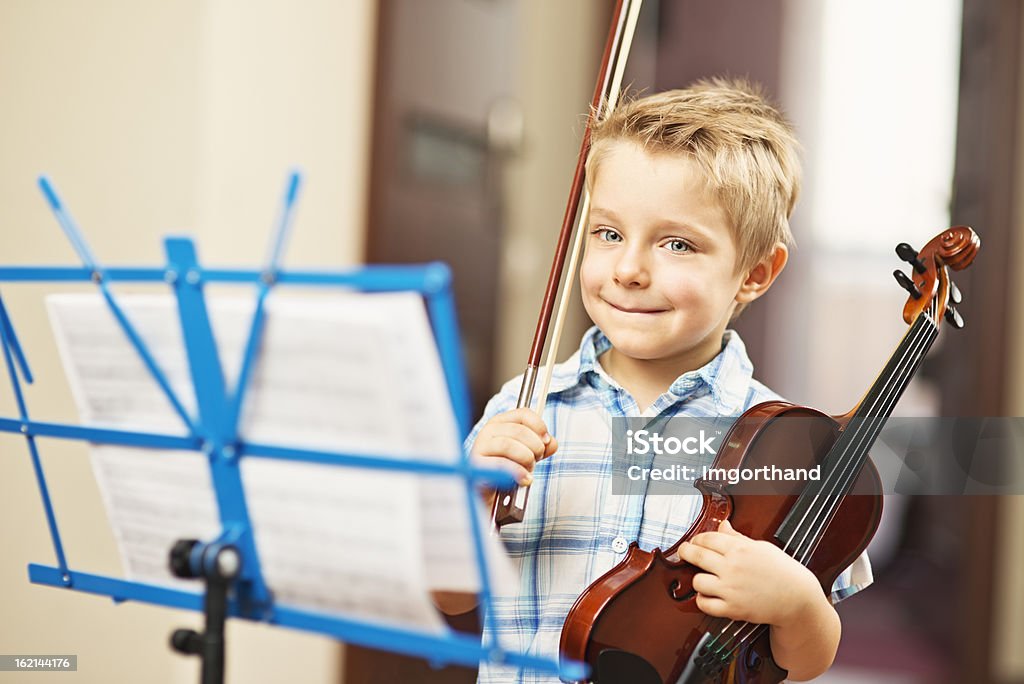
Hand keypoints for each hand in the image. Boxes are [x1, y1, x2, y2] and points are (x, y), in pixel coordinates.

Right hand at [471, 408, 557, 486]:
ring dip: (526, 459)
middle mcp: (489, 431)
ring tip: (529, 470)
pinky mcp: (477, 465)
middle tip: (537, 459)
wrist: (489, 493)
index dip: (539, 426)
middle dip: (535, 446)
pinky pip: (500, 464)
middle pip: (519, 430)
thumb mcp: (527, 455)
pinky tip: (525, 479)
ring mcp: (480, 447)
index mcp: (501, 423)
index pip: (523, 413)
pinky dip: (517, 472)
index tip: (546, 440)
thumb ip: (541, 447)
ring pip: (509, 444)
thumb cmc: (506, 471)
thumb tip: (552, 443)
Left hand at [677, 519, 823, 627]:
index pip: (707, 538)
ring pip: (697, 580)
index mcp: (740, 549)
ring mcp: (731, 589)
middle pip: (697, 555)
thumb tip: (723, 525)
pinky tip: (708, 595)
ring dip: (697, 578)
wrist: (797, 599)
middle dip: (686, 552)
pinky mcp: (732, 608)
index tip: (695, 541)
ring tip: (704, 577)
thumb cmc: (783, 572)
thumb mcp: (761, 548)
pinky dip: (702, 600)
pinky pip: (704, 604)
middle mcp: (733, 567)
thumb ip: (738, 537)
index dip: (697, 539)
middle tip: (685, 552)